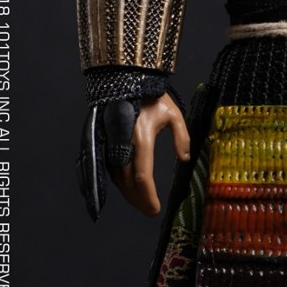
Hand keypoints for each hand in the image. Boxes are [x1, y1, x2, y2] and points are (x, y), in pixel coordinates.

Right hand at [108, 95, 189, 215]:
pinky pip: (105, 167)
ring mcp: (108, 141)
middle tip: (149, 210)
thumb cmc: (151, 94)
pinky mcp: (100, 140)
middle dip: (138, 199)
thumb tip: (185, 158)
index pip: (142, 176)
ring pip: (115, 176)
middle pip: (127, 182)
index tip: (155, 209)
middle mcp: (121, 143)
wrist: (125, 76)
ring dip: (126, 192)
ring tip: (140, 200)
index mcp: (141, 137)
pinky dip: (114, 181)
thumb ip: (182, 137)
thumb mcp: (174, 113)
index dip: (147, 196)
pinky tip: (123, 188)